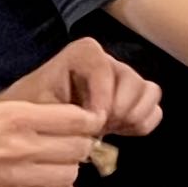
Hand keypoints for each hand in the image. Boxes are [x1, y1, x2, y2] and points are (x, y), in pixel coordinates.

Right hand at [0, 98, 107, 186]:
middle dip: (79, 147)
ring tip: (53, 169)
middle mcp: (23, 144)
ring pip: (72, 174)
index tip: (83, 126)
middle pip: (80, 147)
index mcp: (16, 116)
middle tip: (66, 148)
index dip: (86, 122)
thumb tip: (60, 124)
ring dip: (68, 172)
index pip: (77, 118)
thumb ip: (25, 117)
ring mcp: (20, 175)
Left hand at [2, 34, 162, 139]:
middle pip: (133, 79)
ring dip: (134, 117)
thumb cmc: (33, 112)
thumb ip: (65, 111)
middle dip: (120, 109)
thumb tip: (96, 120)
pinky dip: (141, 124)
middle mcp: (107, 62)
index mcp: (82, 54)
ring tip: (110, 130)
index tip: (93, 121)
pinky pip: (154, 109)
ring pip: (150, 92)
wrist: (35, 121)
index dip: (102, 96)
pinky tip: (119, 132)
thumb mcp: (38, 107)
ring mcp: (124, 80)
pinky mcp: (134, 99)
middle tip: (100, 129)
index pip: (103, 66)